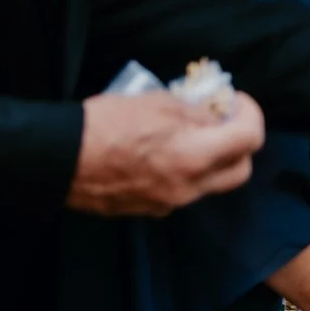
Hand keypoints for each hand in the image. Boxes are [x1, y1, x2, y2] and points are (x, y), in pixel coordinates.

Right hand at [67, 90, 264, 215]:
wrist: (59, 159)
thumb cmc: (107, 123)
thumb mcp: (159, 102)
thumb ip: (196, 112)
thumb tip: (216, 116)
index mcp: (195, 157)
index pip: (251, 139)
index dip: (250, 113)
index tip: (235, 100)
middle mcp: (188, 188)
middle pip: (239, 171)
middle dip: (239, 144)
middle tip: (221, 121)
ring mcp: (167, 204)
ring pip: (209, 184)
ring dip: (210, 160)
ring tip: (187, 134)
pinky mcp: (146, 210)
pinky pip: (179, 192)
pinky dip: (183, 172)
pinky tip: (161, 153)